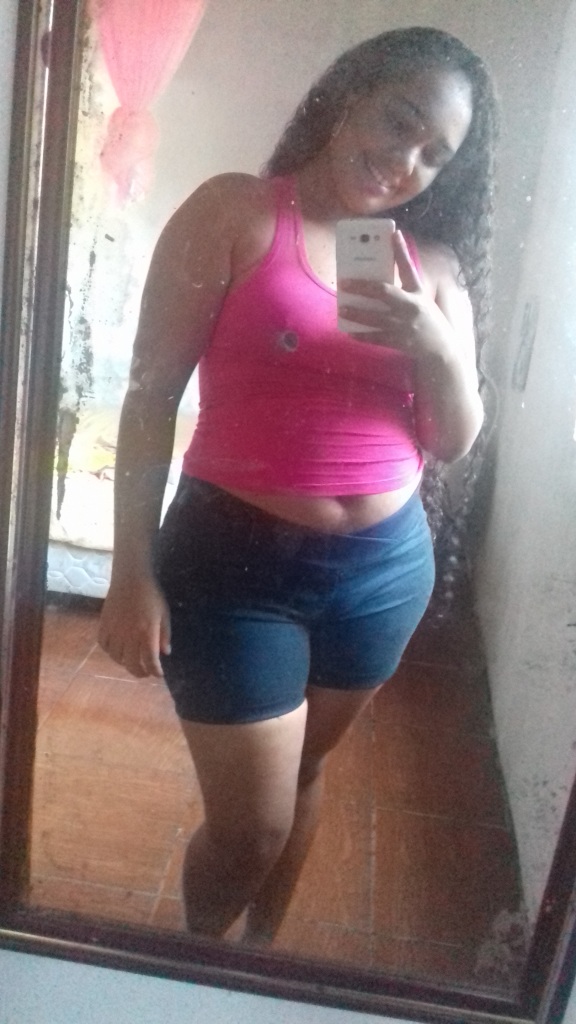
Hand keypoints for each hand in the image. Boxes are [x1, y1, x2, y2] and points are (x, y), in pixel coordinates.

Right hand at [98, 574, 170, 678]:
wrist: (130, 579)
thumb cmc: (151, 595)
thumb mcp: (164, 614)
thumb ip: (165, 634)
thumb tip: (165, 653)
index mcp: (147, 632)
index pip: (150, 660)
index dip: (155, 671)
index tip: (159, 674)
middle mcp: (129, 635)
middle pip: (132, 664)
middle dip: (140, 672)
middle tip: (145, 673)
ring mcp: (114, 631)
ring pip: (116, 657)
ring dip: (125, 663)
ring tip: (131, 661)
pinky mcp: (104, 625)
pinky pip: (104, 645)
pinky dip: (110, 652)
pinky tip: (117, 650)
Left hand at [338, 230, 453, 360]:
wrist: (440, 348)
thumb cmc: (428, 320)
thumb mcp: (421, 300)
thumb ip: (404, 289)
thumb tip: (380, 280)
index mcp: (417, 292)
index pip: (408, 267)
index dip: (401, 250)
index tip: (394, 234)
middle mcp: (411, 306)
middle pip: (384, 292)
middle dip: (362, 286)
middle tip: (344, 282)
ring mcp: (404, 325)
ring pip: (375, 317)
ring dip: (356, 313)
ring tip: (342, 308)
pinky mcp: (398, 341)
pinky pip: (376, 338)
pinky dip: (362, 335)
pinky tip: (350, 332)